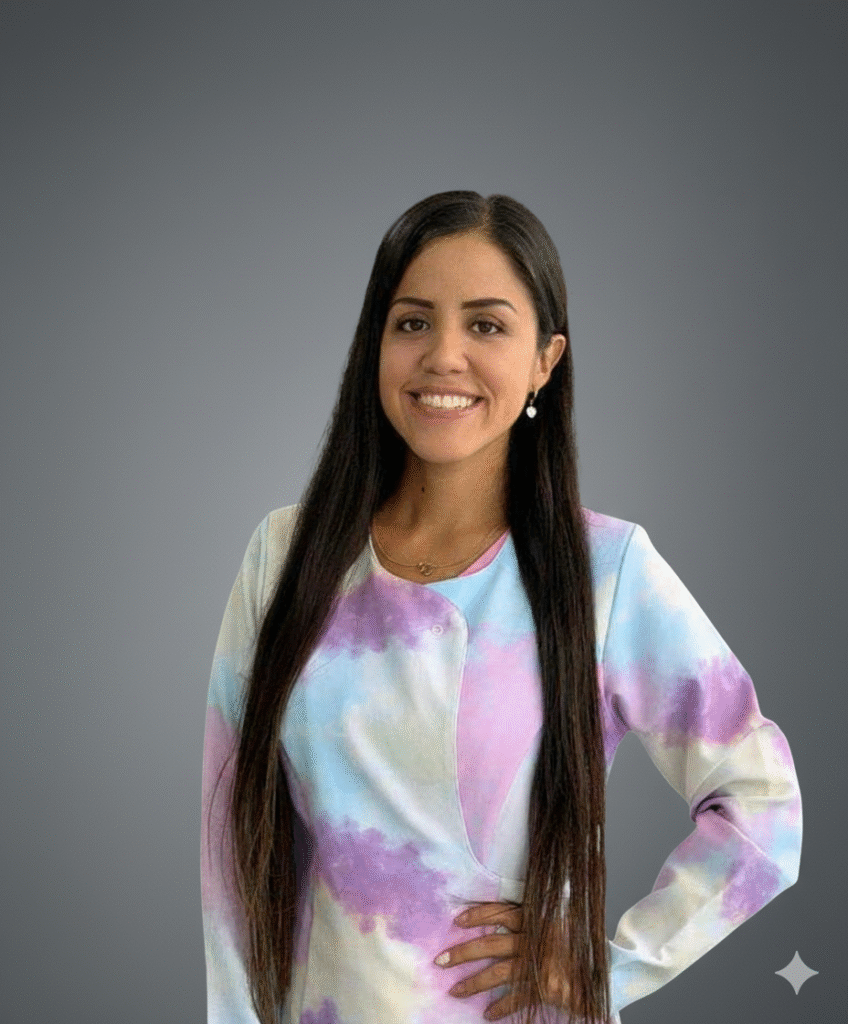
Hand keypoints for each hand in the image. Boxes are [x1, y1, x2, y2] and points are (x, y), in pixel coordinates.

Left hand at [434, 901, 570, 1020]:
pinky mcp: (545, 987)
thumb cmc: (575, 942)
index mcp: (537, 918)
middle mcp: (535, 939)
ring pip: (498, 972)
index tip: (457, 920)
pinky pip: (517, 997)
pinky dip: (501, 1007)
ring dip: (473, 983)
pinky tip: (488, 1014)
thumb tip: (499, 920)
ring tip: (454, 991)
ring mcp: (539, 963)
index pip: (501, 912)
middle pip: (491, 944)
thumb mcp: (555, 920)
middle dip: (463, 952)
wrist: (607, 968)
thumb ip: (532, 918)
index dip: (478, 914)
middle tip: (440, 960)